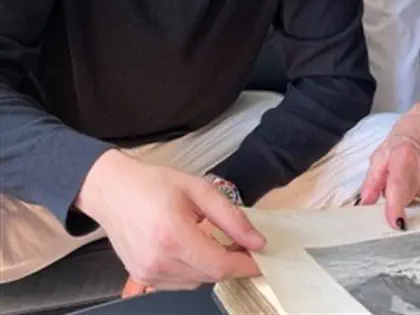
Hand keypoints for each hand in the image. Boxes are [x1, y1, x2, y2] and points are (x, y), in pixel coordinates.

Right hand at [75, 150, 265, 292]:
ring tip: (209, 239)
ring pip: (198, 282)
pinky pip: (181, 282)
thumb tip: (256, 240)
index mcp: (173, 236)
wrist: (110, 189)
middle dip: (231, 262)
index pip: (221, 265)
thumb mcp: (199, 189)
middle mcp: (159, 260)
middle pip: (212, 276)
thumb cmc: (151, 184)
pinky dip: (194, 269)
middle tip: (239, 243)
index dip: (246, 265)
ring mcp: (148, 272)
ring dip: (212, 266)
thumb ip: (231, 217)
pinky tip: (190, 247)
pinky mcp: (143, 277)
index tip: (261, 259)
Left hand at [358, 101, 419, 229]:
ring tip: (413, 173)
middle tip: (398, 178)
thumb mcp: (380, 155)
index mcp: (403, 158)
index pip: (399, 187)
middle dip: (399, 196)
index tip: (397, 223)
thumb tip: (365, 203)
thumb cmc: (403, 139)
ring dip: (412, 192)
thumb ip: (371, 181)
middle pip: (408, 198)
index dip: (397, 207)